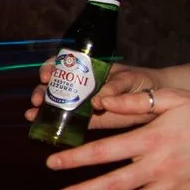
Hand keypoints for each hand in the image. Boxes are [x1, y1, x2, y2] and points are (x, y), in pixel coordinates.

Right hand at [24, 60, 160, 129]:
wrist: (157, 102)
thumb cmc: (143, 83)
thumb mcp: (130, 80)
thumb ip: (115, 88)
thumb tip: (97, 101)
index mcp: (90, 68)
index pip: (64, 63)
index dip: (51, 67)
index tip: (47, 75)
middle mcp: (82, 84)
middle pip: (54, 84)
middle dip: (41, 90)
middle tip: (38, 98)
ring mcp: (84, 103)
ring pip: (56, 102)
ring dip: (41, 107)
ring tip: (32, 114)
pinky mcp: (89, 120)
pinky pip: (67, 121)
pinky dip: (52, 122)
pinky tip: (39, 125)